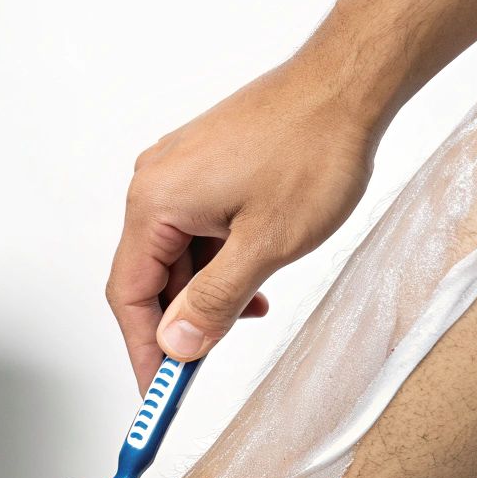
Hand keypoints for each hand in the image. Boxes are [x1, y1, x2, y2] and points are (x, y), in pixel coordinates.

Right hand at [108, 56, 381, 391]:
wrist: (347, 84)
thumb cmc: (312, 149)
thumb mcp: (265, 246)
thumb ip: (214, 302)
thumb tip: (177, 344)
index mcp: (155, 200)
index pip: (129, 294)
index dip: (142, 351)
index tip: (157, 393)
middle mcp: (156, 182)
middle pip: (148, 276)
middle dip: (176, 324)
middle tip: (200, 369)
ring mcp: (179, 170)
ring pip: (176, 254)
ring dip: (203, 293)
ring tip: (244, 317)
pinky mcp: (204, 165)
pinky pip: (194, 228)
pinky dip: (216, 262)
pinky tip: (251, 278)